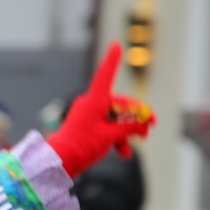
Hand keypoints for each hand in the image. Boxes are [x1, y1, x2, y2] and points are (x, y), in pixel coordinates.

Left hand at [47, 42, 155, 177]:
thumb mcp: (111, 136)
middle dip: (136, 117)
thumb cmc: (82, 146)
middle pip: (119, 104)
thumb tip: (142, 123)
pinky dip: (116, 139)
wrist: (60, 163)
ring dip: (126, 131)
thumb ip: (130, 127)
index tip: (115, 45)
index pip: (106, 75)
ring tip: (138, 143)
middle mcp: (90, 104)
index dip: (112, 60)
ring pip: (114, 119)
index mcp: (94, 100)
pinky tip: (123, 153)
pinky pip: (106, 129)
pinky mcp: (86, 128)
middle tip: (150, 128)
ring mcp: (87, 116)